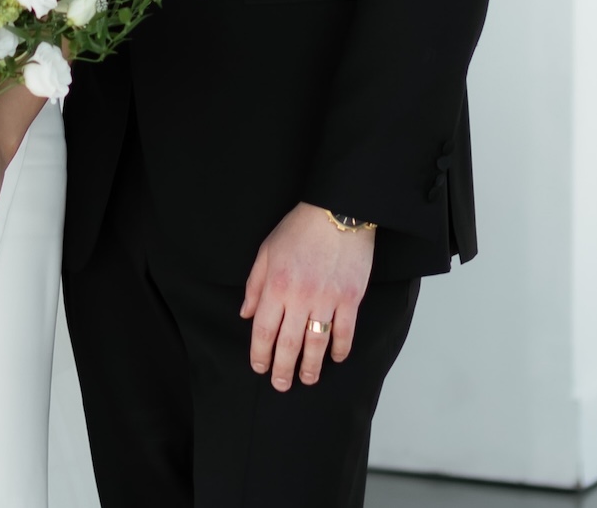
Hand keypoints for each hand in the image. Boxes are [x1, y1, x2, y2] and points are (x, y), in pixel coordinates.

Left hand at [240, 203, 374, 391]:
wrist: (337, 211)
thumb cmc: (299, 228)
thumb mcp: (266, 250)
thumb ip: (255, 285)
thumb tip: (246, 314)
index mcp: (276, 285)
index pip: (263, 330)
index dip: (259, 353)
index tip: (259, 367)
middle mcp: (300, 297)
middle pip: (288, 343)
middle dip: (283, 369)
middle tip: (281, 385)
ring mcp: (327, 299)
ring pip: (317, 343)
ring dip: (311, 366)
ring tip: (307, 379)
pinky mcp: (350, 298)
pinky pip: (345, 331)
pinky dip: (341, 349)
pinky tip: (336, 359)